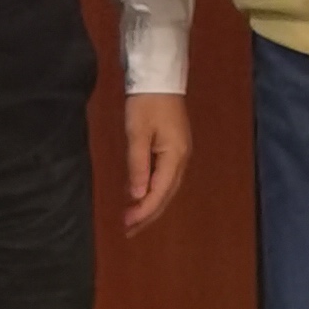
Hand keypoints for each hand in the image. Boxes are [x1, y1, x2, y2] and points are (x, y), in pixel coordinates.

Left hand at [122, 93, 191, 234]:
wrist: (160, 78)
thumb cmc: (147, 103)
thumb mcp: (137, 133)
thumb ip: (137, 165)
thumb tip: (137, 195)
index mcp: (175, 156)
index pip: (159, 192)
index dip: (143, 210)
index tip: (127, 224)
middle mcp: (181, 159)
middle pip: (165, 195)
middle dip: (147, 214)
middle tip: (128, 230)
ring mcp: (179, 154)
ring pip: (166, 188)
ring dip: (150, 204)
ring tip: (132, 219)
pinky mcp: (173, 148)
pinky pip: (163, 177)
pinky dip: (151, 190)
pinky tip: (138, 195)